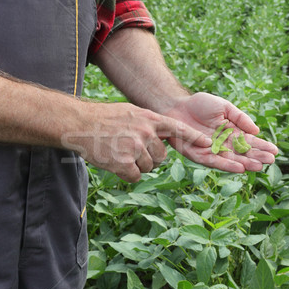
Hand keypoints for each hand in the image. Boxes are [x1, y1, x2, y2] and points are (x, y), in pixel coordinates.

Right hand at [62, 102, 210, 181]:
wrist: (79, 123)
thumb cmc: (103, 118)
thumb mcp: (130, 112)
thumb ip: (148, 123)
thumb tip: (162, 136)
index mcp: (149, 118)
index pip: (177, 129)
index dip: (194, 137)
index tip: (209, 144)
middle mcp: (146, 132)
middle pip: (161, 157)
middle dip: (150, 158)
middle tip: (130, 150)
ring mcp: (135, 147)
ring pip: (149, 168)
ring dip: (137, 166)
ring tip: (119, 153)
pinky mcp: (124, 162)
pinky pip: (135, 176)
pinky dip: (126, 174)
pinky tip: (114, 163)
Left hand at [163, 92, 277, 172]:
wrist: (177, 106)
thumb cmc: (200, 104)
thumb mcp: (225, 107)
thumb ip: (240, 118)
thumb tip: (257, 131)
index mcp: (231, 133)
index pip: (249, 141)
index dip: (261, 146)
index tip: (275, 151)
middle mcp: (223, 144)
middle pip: (242, 153)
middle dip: (256, 156)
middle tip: (271, 160)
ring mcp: (211, 151)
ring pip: (231, 160)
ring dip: (245, 164)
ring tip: (258, 166)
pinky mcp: (198, 155)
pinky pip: (214, 161)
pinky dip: (227, 165)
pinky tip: (239, 168)